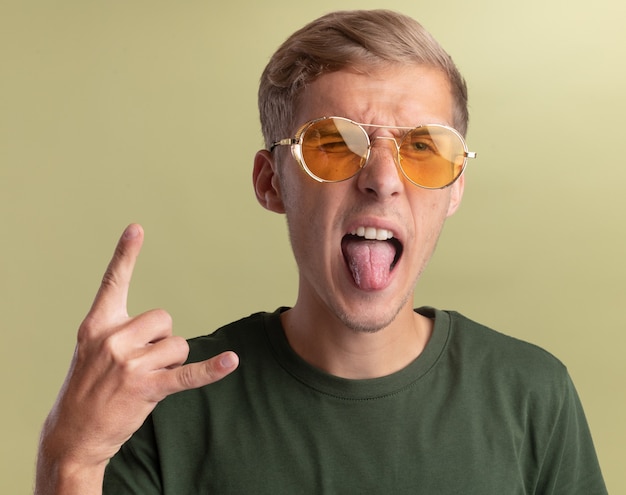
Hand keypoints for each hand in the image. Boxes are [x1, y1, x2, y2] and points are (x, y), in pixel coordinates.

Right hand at [35, 224, 238, 493]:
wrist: (73, 433)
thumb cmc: (87, 386)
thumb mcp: (93, 349)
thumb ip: (120, 329)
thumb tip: (162, 328)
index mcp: (98, 324)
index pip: (113, 283)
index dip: (126, 254)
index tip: (137, 228)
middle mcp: (113, 339)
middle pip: (164, 319)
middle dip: (161, 340)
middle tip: (140, 363)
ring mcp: (130, 364)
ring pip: (178, 345)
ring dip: (171, 362)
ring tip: (146, 379)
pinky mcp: (148, 388)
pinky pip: (187, 374)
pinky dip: (211, 370)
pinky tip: (231, 361)